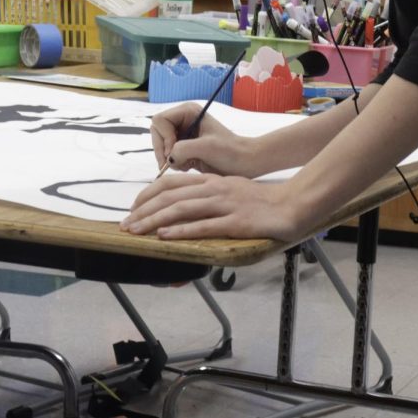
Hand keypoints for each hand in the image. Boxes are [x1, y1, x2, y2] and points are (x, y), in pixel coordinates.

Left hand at [121, 171, 303, 240]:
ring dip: (155, 221)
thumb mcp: (230, 190)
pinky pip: (204, 226)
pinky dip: (182, 231)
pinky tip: (165, 237)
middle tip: (126, 224)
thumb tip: (185, 207)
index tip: (133, 208)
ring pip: (181, 210)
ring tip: (137, 231)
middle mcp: (214, 189)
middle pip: (170, 196)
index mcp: (211, 181)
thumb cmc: (261, 201)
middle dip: (144, 210)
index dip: (148, 194)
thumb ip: (208, 195)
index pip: (171, 183)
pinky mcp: (235, 222)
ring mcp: (224, 204)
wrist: (291, 205)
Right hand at [149, 103, 260, 177]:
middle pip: (157, 134)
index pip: (159, 121)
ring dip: (169, 159)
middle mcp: (183, 120)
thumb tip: (168, 158)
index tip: (174, 152)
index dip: (164, 138)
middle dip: (163, 150)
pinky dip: (175, 164)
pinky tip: (190, 165)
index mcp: (188, 111)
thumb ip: (182, 149)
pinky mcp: (184, 149)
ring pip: (160, 147)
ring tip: (187, 164)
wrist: (244, 164)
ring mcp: (183, 135)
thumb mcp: (206, 147)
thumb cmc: (230, 152)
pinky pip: (168, 157)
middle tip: (176, 163)